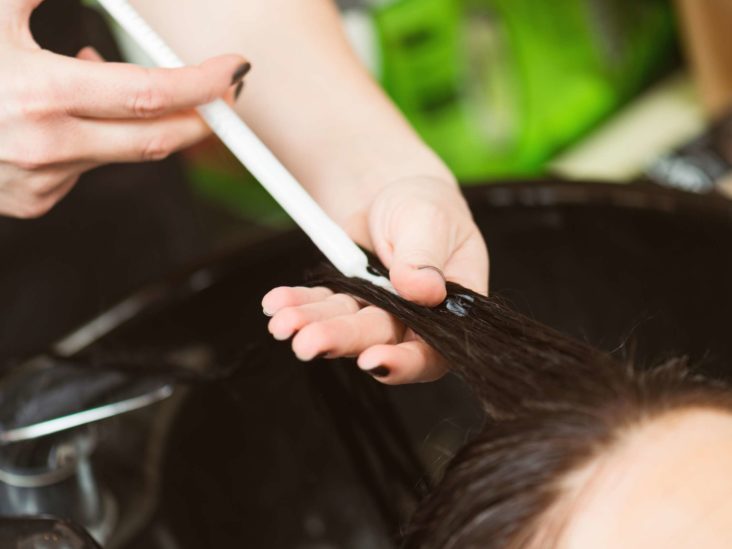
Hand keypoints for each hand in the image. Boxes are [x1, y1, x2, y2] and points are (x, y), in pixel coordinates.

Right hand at [0, 0, 248, 217]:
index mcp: (39, 94)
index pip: (150, 95)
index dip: (201, 83)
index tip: (234, 72)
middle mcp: (46, 148)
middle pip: (155, 140)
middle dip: (197, 117)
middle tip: (218, 94)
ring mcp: (40, 181)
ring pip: (118, 150)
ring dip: (128, 117)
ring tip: (84, 76)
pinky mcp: (33, 201)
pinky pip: (85, 166)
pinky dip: (90, 136)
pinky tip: (54, 113)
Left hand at [262, 177, 488, 383]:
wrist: (393, 192)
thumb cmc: (427, 207)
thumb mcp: (431, 221)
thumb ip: (425, 256)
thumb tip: (424, 292)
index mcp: (450, 309)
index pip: (433, 350)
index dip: (405, 361)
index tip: (371, 360)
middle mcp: (414, 319)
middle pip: (378, 337)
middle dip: (342, 339)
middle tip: (307, 343)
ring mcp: (377, 311)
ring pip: (344, 324)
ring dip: (312, 324)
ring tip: (282, 323)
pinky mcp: (347, 298)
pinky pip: (321, 304)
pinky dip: (298, 303)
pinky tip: (276, 304)